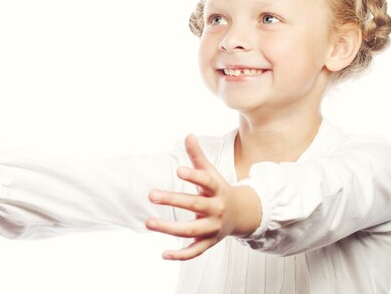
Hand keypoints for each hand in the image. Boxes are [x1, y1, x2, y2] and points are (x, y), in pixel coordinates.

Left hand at [145, 134, 255, 260]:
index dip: (193, 175)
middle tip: (151, 194)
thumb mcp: (211, 173)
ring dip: (169, 228)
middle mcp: (216, 209)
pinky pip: (195, 251)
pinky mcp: (209, 242)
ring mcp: (213, 227)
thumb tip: (188, 135)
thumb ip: (197, 156)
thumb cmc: (218, 190)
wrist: (242, 214)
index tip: (178, 170)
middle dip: (173, 200)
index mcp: (216, 189)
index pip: (206, 181)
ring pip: (191, 230)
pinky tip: (163, 254)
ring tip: (148, 222)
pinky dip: (181, 255)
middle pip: (194, 204)